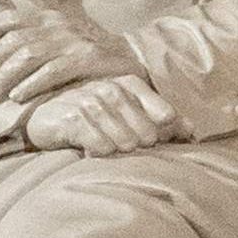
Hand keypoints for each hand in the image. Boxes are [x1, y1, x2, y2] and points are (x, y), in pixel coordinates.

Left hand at [0, 0, 139, 103]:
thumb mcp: (61, 22)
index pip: (3, 20)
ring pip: (27, 59)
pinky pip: (51, 72)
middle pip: (11, 43)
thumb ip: (35, 10)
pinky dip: (31, 84)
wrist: (128, 57)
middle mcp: (54, 26)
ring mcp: (69, 42)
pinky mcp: (84, 59)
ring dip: (5, 79)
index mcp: (44, 16)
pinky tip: (19, 97)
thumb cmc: (87, 43)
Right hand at [24, 75, 181, 155]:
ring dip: (117, 151)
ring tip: (106, 145)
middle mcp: (112, 88)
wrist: (45, 117)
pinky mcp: (73, 118)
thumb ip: (162, 118)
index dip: (165, 134)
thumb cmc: (93, 117)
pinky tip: (89, 147)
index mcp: (130, 83)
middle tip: (121, 144)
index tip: (155, 140)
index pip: (167, 115)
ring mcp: (91, 101)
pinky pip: (101, 147)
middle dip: (139, 146)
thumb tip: (193, 132)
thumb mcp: (127, 111)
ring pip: (125, 142)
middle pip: (148, 133)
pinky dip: (99, 154)